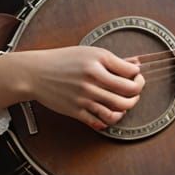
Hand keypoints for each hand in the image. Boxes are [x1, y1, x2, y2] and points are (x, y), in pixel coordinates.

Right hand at [0, 46, 143, 130]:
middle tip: (136, 90)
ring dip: (127, 108)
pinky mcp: (77, 111)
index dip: (139, 76)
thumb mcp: (90, 52)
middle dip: (137, 93)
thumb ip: (114, 60)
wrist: (36, 73)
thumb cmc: (63, 60)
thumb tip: (136, 64)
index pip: (131, 74)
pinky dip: (110, 120)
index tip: (137, 76)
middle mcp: (92, 81)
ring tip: (126, 103)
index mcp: (97, 63)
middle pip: (128, 93)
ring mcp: (85, 98)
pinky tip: (111, 113)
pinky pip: (100, 122)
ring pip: (118, 110)